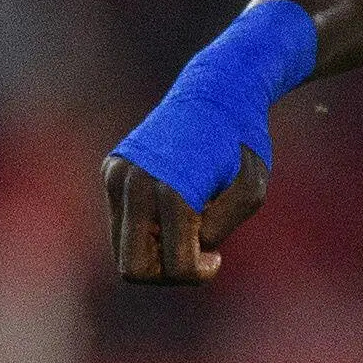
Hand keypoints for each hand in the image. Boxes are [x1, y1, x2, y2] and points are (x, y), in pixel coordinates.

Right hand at [105, 150, 265, 284]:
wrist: (216, 91)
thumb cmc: (243, 144)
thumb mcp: (252, 190)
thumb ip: (221, 225)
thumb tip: (186, 245)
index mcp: (170, 191)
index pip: (175, 267)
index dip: (200, 272)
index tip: (217, 255)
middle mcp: (132, 183)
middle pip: (133, 269)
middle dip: (169, 271)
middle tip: (198, 250)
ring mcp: (116, 175)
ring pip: (123, 250)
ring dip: (157, 251)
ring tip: (187, 227)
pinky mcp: (110, 170)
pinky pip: (121, 225)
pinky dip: (147, 230)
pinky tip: (173, 210)